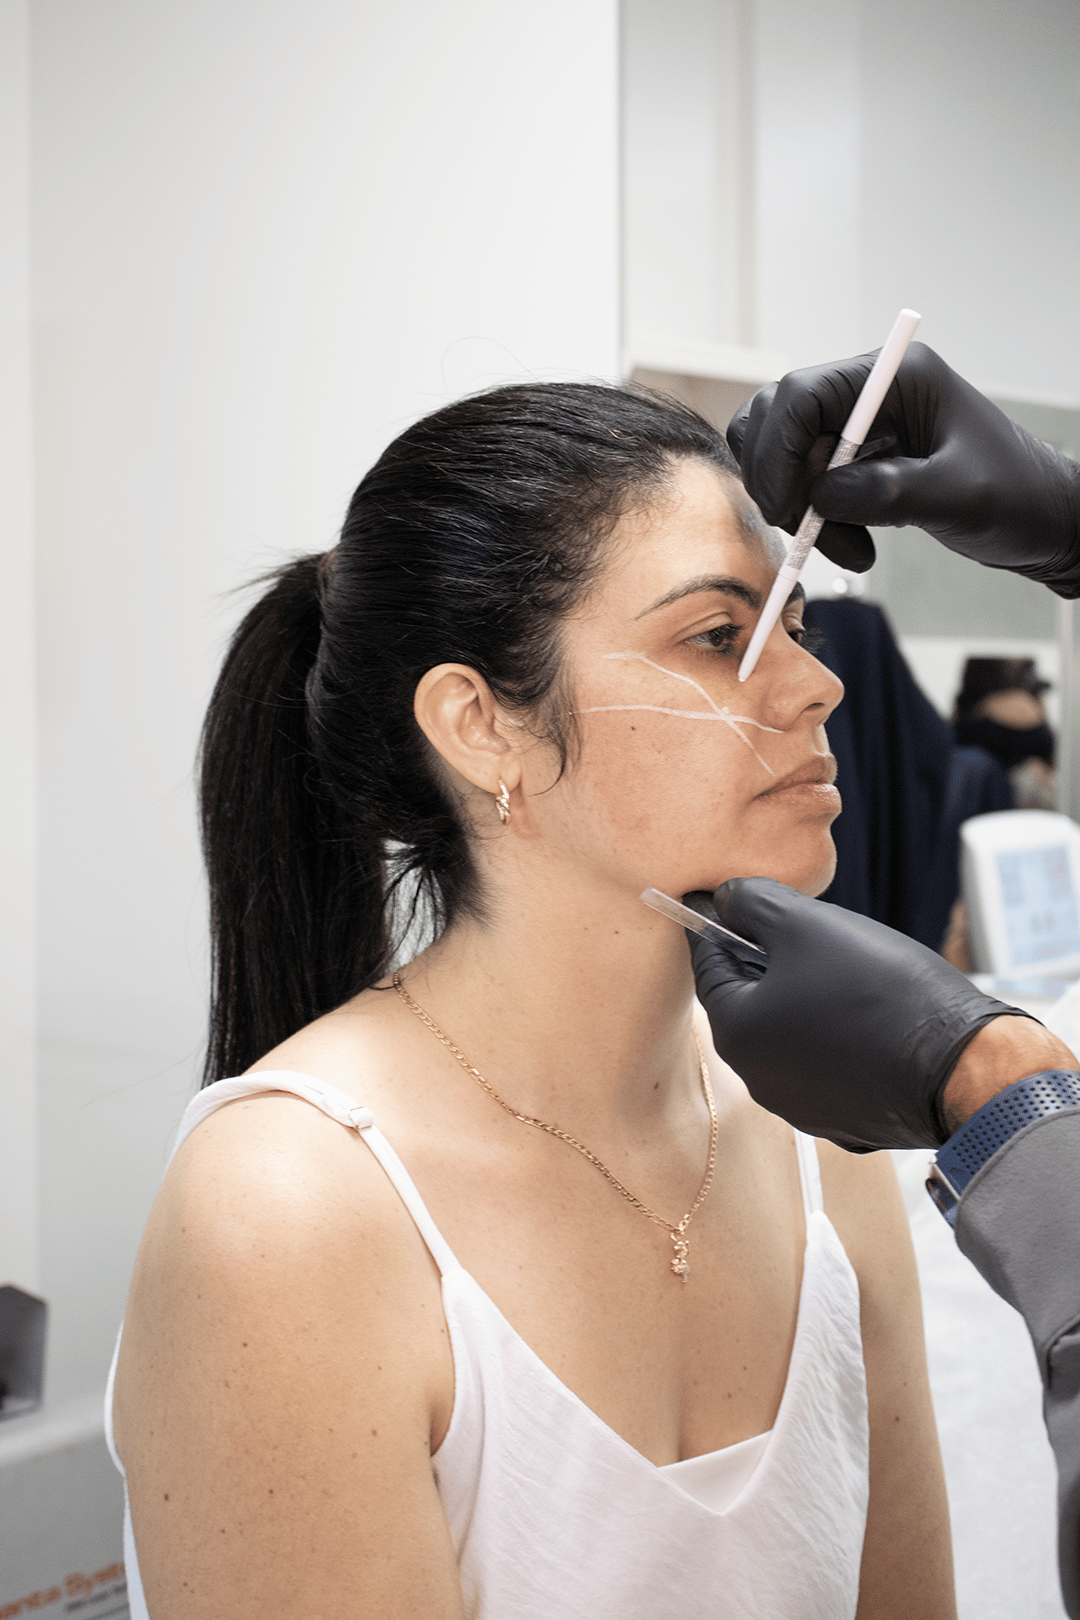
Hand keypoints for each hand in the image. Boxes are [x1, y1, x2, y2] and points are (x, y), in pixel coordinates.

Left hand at [687, 877, 1029, 1150]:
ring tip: (848, 970)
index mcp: (738, 1034)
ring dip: (806, 998)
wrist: (962, 1065)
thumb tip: (725, 898)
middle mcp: (759, 1080)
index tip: (717, 899)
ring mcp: (803, 1105)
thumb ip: (752, 904)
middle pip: (749, 1001)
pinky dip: (838, 1034)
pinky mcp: (845, 1118)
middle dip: (768, 961)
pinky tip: (871, 1012)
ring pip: (791, 1032)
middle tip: (803, 929)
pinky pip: (829, 1062)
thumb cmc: (880, 990)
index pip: (708, 966)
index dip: (715, 924)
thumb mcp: (806, 924)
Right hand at [727, 342, 1079, 593]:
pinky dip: (814, 519)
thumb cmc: (1017, 495)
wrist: (1042, 520)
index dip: (779, 450)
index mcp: (897, 377)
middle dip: (780, 479)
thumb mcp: (956, 495)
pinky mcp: (858, 461)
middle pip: (780, 419)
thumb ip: (886, 492)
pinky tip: (851, 544)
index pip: (803, 395)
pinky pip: (808, 484)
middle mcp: (870, 393)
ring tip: (845, 548)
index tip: (786, 506)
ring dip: (798, 507)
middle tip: (804, 530)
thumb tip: (819, 496)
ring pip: (787, 456)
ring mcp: (860, 426)